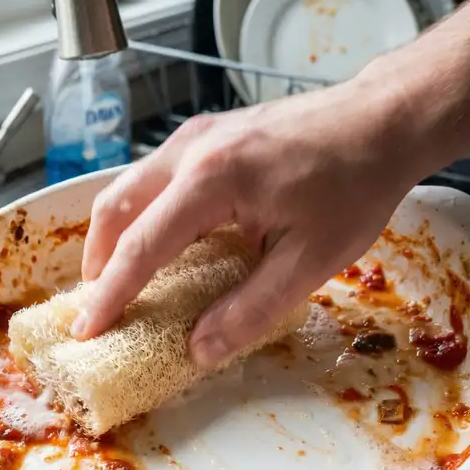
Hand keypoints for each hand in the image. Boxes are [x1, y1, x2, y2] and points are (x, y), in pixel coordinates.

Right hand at [73, 76, 433, 368]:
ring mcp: (195, 136)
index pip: (143, 247)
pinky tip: (156, 241)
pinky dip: (138, 214)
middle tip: (98, 308)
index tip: (87, 330)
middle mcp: (191, 151)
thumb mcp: (311, 261)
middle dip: (97, 263)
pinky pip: (151, 177)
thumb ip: (251, 309)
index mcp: (213, 181)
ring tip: (118, 280)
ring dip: (114, 237)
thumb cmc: (355, 186)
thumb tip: (200, 349)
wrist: (382, 120)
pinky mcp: (206, 134)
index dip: (111, 294)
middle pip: (116, 209)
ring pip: (127, 188)